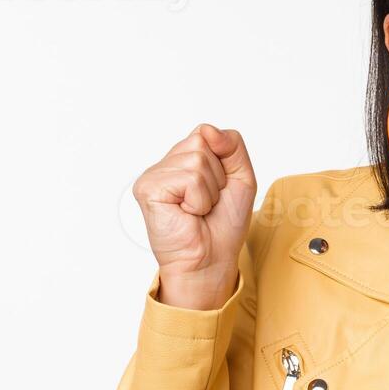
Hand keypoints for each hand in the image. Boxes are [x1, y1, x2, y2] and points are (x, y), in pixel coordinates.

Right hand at [132, 124, 256, 309]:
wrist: (212, 259)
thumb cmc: (223, 224)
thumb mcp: (241, 177)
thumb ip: (232, 145)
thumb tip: (208, 130)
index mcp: (183, 158)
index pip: (207, 133)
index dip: (223, 161)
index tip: (219, 188)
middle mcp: (165, 164)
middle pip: (202, 143)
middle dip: (217, 177)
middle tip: (207, 203)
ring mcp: (153, 175)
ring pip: (197, 160)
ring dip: (208, 192)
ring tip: (197, 210)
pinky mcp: (147, 188)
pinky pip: (188, 178)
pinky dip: (198, 199)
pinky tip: (186, 214)